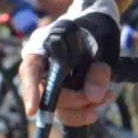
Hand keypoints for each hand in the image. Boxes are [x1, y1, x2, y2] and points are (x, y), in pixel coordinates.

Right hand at [16, 0, 121, 128]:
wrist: (102, 26)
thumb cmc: (95, 27)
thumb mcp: (99, 42)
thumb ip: (97, 67)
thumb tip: (95, 95)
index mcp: (42, 47)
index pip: (30, 70)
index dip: (30, 90)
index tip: (32, 110)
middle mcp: (42, 68)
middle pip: (48, 94)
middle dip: (75, 99)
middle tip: (100, 95)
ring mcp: (53, 83)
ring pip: (60, 108)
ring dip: (84, 107)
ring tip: (108, 96)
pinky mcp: (65, 95)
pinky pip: (70, 112)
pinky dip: (86, 110)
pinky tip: (105, 98)